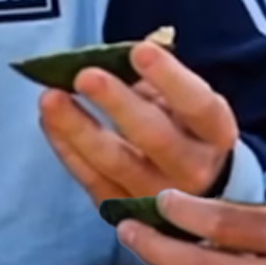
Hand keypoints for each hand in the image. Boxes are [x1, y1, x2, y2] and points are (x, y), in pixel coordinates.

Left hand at [39, 39, 238, 200]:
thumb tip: (122, 56)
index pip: (197, 105)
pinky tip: (49, 121)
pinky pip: (92, 180)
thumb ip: (160, 79)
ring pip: (116, 163)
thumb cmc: (187, 131)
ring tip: (51, 98)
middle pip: (155, 137)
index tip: (139, 51)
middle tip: (85, 75)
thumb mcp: (187, 102)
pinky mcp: (127, 213)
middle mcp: (195, 171)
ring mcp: (160, 199)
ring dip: (79, 128)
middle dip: (118, 104)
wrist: (199, 192)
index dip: (170, 78)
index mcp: (216, 134)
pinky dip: (67, 149)